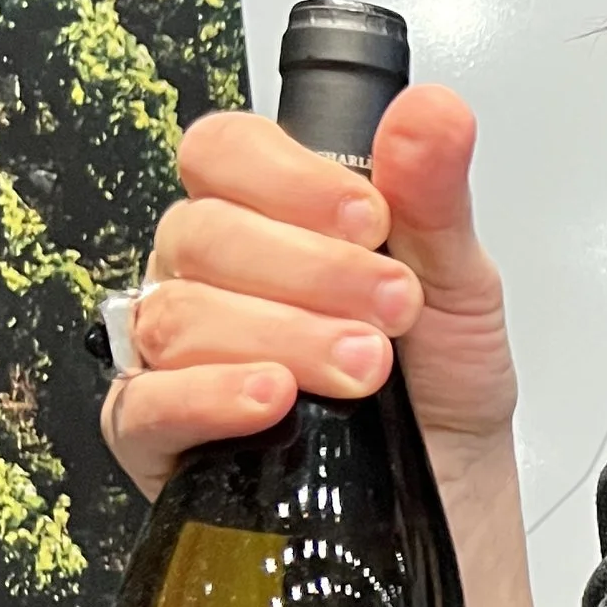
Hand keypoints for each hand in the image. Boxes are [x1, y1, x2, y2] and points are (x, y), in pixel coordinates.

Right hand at [103, 85, 516, 504]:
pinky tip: (272, 398)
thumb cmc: (442, 385)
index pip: (224, 152)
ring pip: (180, 314)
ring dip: (284, 335)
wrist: (454, 495)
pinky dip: (210, 394)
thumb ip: (436, 194)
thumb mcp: (461, 282)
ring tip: (365, 369)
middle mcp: (213, 276)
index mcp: (270, 219)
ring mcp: (178, 354)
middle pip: (203, 231)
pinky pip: (145, 401)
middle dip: (312, 270)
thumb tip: (433, 111)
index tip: (371, 219)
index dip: (289, 178)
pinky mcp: (161, 436)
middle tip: (394, 309)